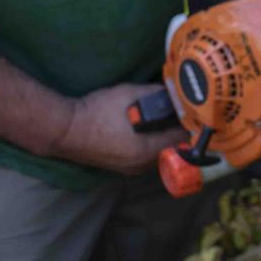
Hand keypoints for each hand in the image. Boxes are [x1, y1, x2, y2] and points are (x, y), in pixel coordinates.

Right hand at [49, 82, 186, 173]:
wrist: (64, 129)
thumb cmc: (97, 111)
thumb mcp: (129, 94)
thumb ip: (155, 93)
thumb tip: (174, 91)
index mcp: (147, 150)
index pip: (183, 141)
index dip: (192, 125)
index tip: (196, 112)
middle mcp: (142, 165)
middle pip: (173, 150)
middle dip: (179, 132)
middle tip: (183, 114)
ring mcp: (130, 169)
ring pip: (160, 155)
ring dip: (165, 139)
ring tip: (167, 119)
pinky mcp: (121, 167)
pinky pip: (146, 158)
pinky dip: (151, 145)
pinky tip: (148, 130)